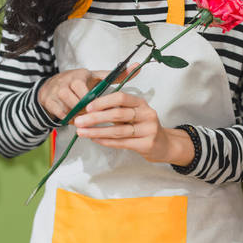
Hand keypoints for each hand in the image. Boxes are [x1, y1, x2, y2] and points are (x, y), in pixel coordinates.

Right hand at [37, 65, 136, 123]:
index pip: (90, 90)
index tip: (100, 107)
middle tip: (93, 115)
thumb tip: (138, 67)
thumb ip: (116, 75)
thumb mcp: (97, 77)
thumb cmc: (79, 83)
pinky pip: (61, 114)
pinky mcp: (49, 101)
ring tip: (84, 117)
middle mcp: (68, 81)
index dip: (96, 102)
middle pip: (80, 101)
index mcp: (82, 75)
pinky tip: (74, 119)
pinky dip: (69, 119)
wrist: (51, 86)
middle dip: (87, 111)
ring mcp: (57, 91)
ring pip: (70, 108)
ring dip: (78, 115)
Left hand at [73, 91, 193, 165]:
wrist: (164, 145)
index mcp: (141, 103)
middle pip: (117, 114)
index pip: (121, 98)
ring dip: (97, 131)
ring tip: (82, 132)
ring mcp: (148, 130)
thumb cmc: (143, 127)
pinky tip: (95, 139)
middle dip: (95, 118)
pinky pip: (122, 143)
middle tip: (78, 121)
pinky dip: (106, 141)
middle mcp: (147, 114)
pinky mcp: (147, 144)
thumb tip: (90, 108)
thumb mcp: (133, 114)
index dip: (103, 101)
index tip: (87, 106)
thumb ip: (116, 110)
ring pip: (118, 131)